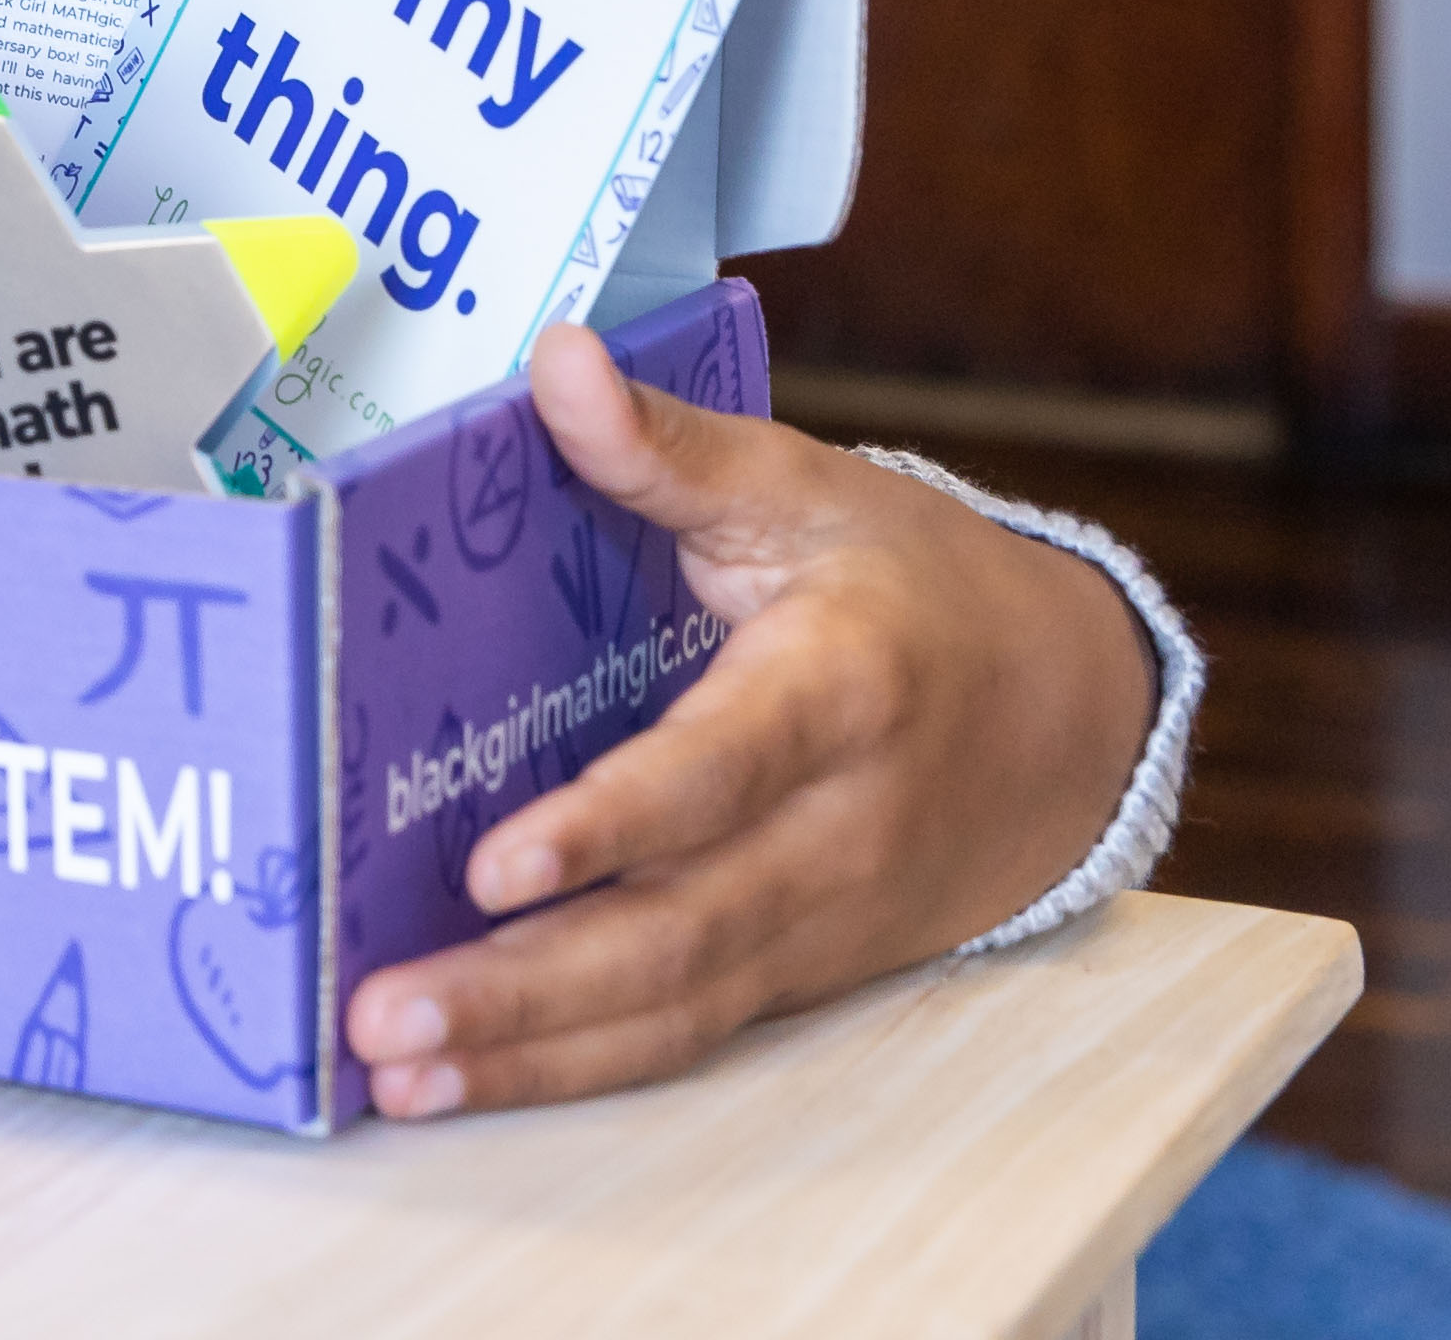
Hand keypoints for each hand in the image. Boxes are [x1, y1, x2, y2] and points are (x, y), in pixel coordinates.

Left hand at [341, 324, 1160, 1118]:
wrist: (1068, 718)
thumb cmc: (915, 586)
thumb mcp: (809, 489)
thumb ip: (671, 449)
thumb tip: (555, 364)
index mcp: (837, 695)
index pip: (717, 776)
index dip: (612, 827)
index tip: (497, 865)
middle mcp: (830, 835)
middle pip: (674, 933)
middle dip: (523, 987)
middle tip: (382, 1015)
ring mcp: (814, 922)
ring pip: (669, 1008)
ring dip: (527, 1054)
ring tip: (392, 1073)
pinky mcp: (792, 972)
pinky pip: (679, 1034)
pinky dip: (569, 1069)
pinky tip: (455, 1086)